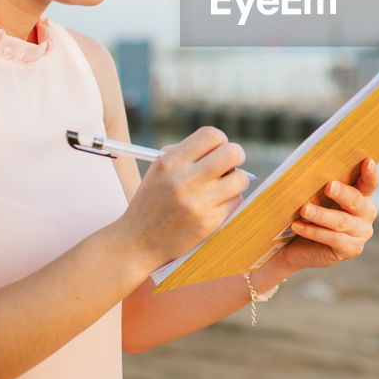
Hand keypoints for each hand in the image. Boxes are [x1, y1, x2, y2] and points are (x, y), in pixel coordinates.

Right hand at [116, 126, 248, 269]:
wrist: (138, 242)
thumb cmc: (152, 201)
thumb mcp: (158, 170)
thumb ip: (186, 154)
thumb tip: (223, 148)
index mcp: (170, 162)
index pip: (211, 135)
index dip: (221, 140)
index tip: (218, 149)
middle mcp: (184, 180)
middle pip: (232, 153)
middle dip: (236, 156)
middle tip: (229, 165)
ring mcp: (198, 203)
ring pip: (241, 179)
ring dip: (236, 180)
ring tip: (224, 186)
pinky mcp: (209, 223)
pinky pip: (236, 201)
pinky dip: (231, 201)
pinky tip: (216, 204)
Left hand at [279, 158, 378, 272]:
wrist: (298, 245)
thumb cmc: (310, 212)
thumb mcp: (318, 196)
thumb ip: (322, 184)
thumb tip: (311, 170)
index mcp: (363, 195)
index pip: (370, 182)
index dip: (370, 172)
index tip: (367, 161)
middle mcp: (366, 213)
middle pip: (355, 201)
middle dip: (342, 193)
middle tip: (328, 186)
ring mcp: (361, 233)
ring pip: (342, 221)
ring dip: (321, 214)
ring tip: (304, 209)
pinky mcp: (351, 249)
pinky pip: (333, 239)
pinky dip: (314, 232)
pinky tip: (298, 226)